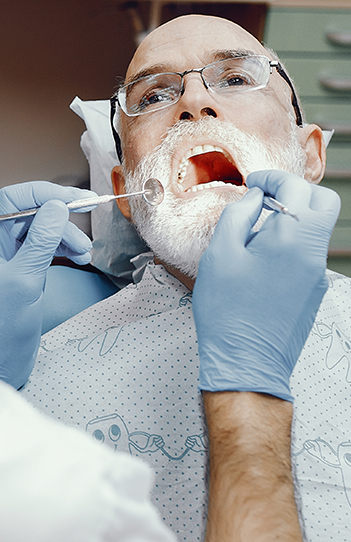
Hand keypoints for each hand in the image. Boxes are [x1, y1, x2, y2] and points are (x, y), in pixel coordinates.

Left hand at [0, 182, 93, 387]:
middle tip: (87, 226)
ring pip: (40, 231)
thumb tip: (56, 206)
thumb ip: (41, 240)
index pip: (12, 200)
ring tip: (84, 253)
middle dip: (60, 219)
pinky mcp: (20, 273)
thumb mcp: (25, 280)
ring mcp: (6, 259)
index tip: (75, 199)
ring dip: (65, 236)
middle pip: (29, 214)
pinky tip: (78, 257)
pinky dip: (62, 249)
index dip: (44, 193)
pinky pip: (43, 249)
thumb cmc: (1, 328)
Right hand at [193, 169, 339, 400]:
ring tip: (254, 235)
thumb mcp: (220, 254)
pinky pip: (307, 253)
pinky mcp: (313, 290)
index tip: (255, 183)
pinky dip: (290, 243)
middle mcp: (313, 253)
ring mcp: (317, 274)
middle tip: (265, 198)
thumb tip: (253, 199)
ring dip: (291, 219)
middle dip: (295, 192)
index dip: (273, 179)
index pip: (296, 188)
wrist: (247, 362)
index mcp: (292, 238)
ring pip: (316, 228)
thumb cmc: (229, 313)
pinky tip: (260, 261)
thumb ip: (238, 216)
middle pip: (323, 203)